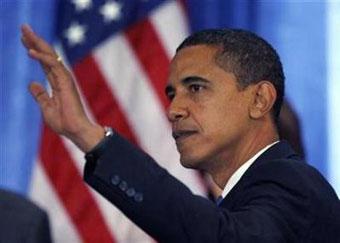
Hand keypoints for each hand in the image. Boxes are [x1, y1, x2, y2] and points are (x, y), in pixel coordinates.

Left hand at [21, 24, 103, 151]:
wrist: (75, 130)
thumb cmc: (64, 122)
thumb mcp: (46, 107)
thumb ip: (40, 94)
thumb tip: (32, 83)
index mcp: (57, 83)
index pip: (44, 62)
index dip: (34, 50)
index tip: (23, 39)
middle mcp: (61, 78)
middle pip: (46, 54)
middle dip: (34, 41)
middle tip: (24, 27)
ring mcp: (64, 79)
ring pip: (50, 55)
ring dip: (37, 43)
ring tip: (25, 32)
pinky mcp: (66, 82)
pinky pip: (53, 66)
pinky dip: (42, 58)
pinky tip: (30, 51)